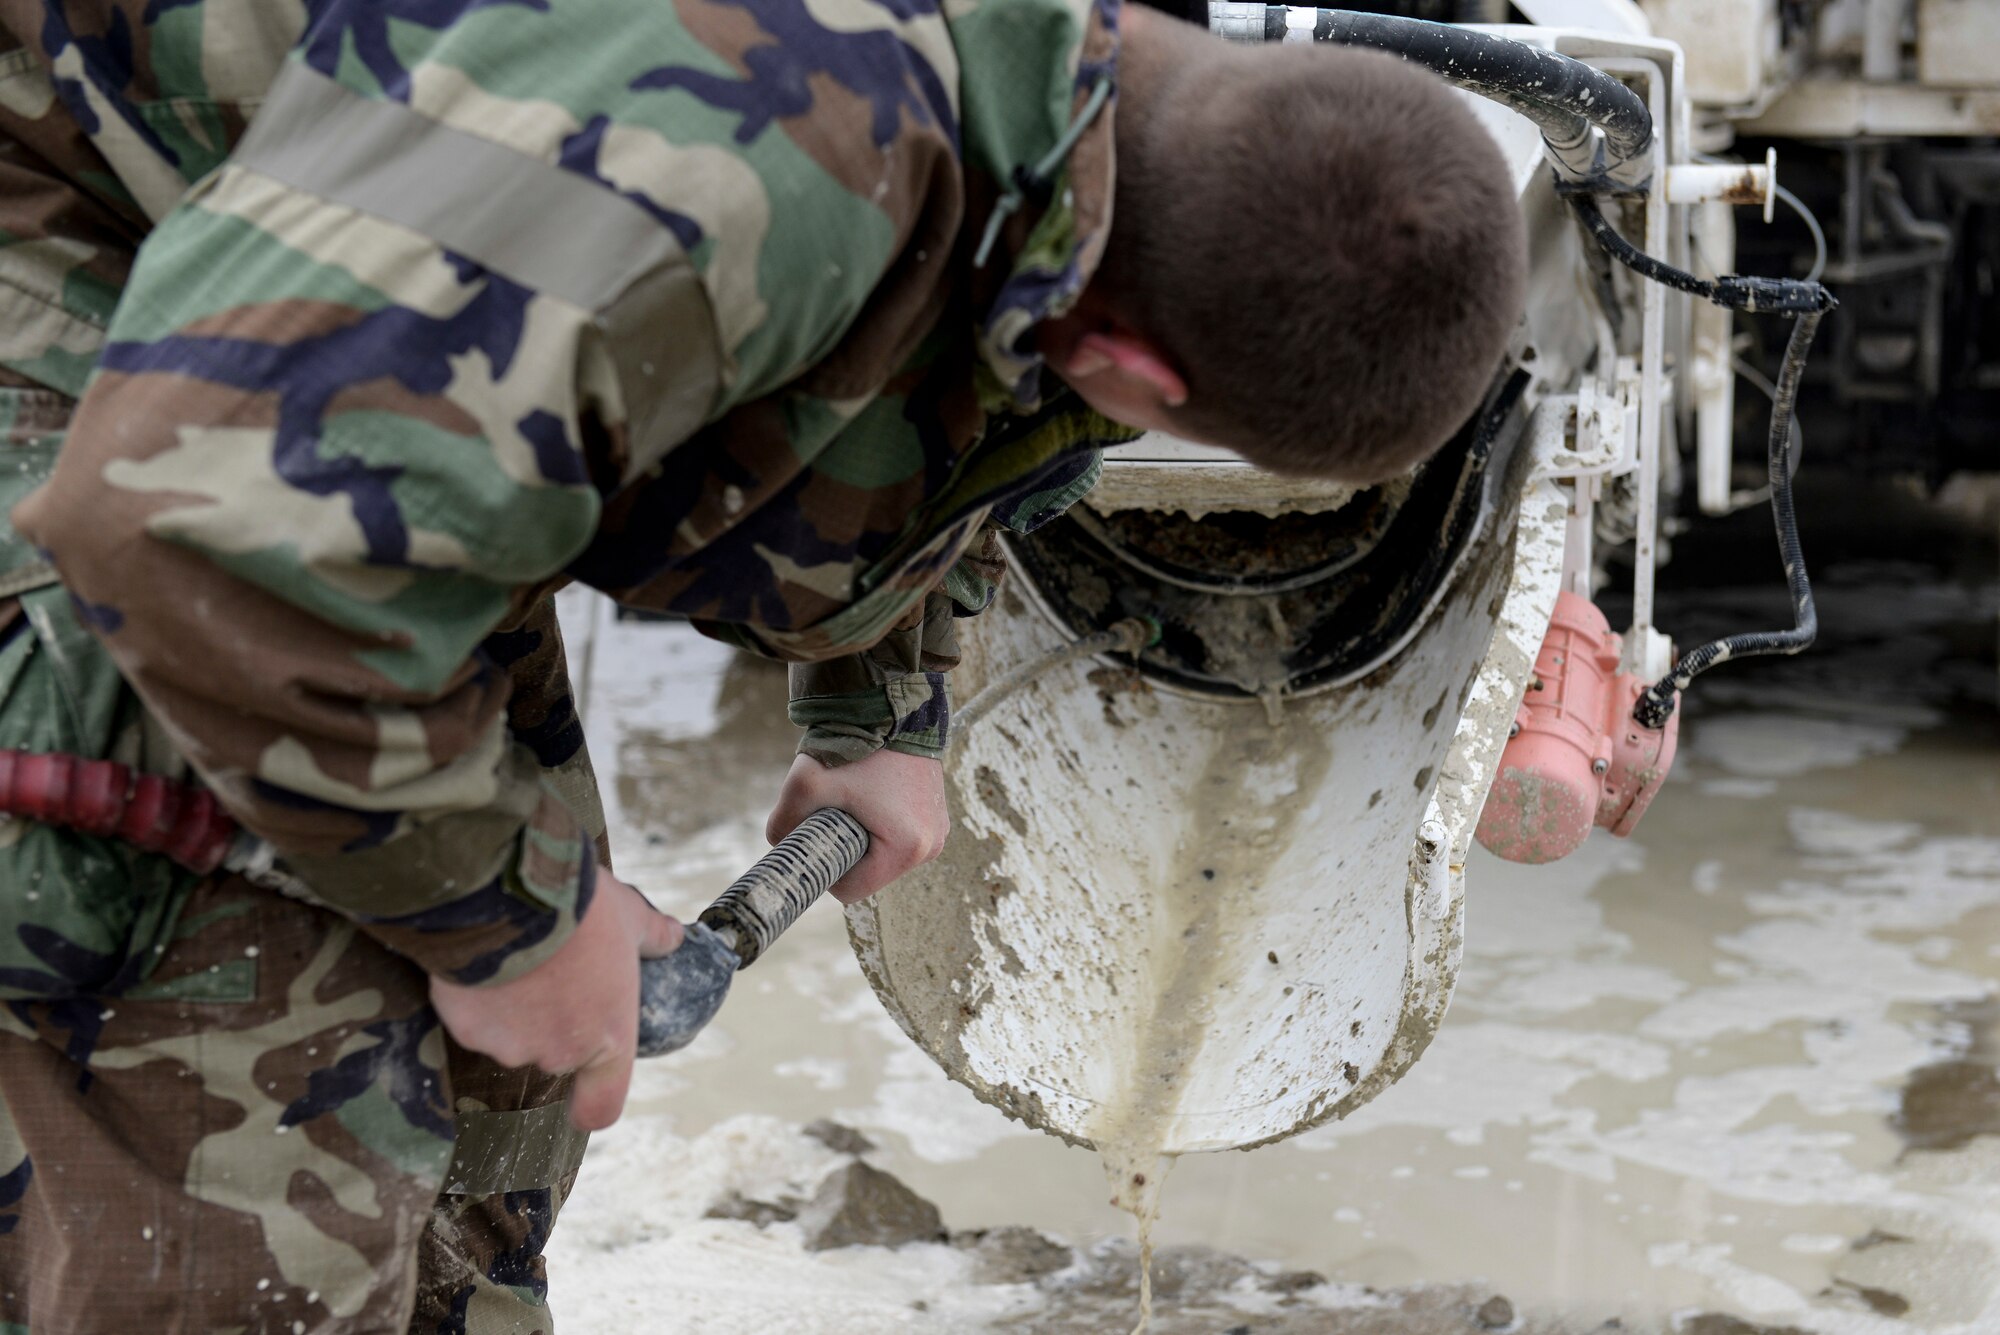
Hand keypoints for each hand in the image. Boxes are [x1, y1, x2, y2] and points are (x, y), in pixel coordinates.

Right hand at [429, 867, 682, 1131]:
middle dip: (551, 1019)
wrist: (514, 894)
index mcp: (608, 1037)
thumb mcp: (630, 916)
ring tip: (518, 955)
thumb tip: (675, 936)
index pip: (602, 1106)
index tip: (585, 1092)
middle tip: (553, 970)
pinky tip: (486, 957)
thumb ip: (653, 936)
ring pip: (509, 1035)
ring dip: (512, 1007)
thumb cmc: (582, 908)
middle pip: (553, 1052)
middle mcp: (558, 1053)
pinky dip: (477, 996)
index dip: (592, 1101)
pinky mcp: (467, 1030)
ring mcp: (509, 1046)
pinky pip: (473, 1018)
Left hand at [765, 749, 948, 903]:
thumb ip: (782, 824)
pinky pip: (900, 836)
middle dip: (845, 851)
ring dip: (863, 837)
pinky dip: (881, 824)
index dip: (825, 870)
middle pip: (869, 873)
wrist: (892, 704)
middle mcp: (931, 845)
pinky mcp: (938, 814)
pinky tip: (872, 794)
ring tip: (855, 799)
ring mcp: (938, 830)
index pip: (851, 890)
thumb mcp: (804, 786)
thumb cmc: (855, 746)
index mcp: (906, 848)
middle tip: (833, 813)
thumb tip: (778, 844)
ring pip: (883, 855)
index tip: (815, 839)